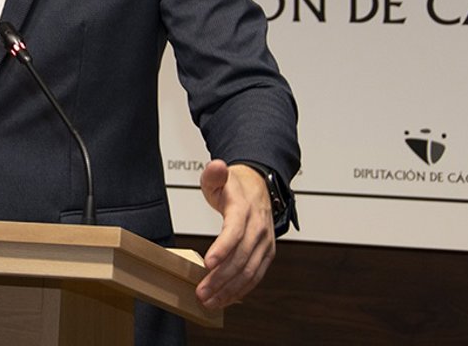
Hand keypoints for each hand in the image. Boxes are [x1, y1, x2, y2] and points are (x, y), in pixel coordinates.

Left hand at [195, 160, 274, 309]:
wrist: (259, 186)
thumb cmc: (235, 185)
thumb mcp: (219, 175)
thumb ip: (214, 174)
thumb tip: (216, 166)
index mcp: (245, 209)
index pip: (235, 231)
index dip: (222, 249)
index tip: (207, 263)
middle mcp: (258, 228)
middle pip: (241, 258)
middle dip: (221, 278)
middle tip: (201, 291)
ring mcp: (265, 243)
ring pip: (250, 271)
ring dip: (230, 289)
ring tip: (210, 301)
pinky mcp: (266, 253)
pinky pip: (256, 275)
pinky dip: (241, 289)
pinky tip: (226, 298)